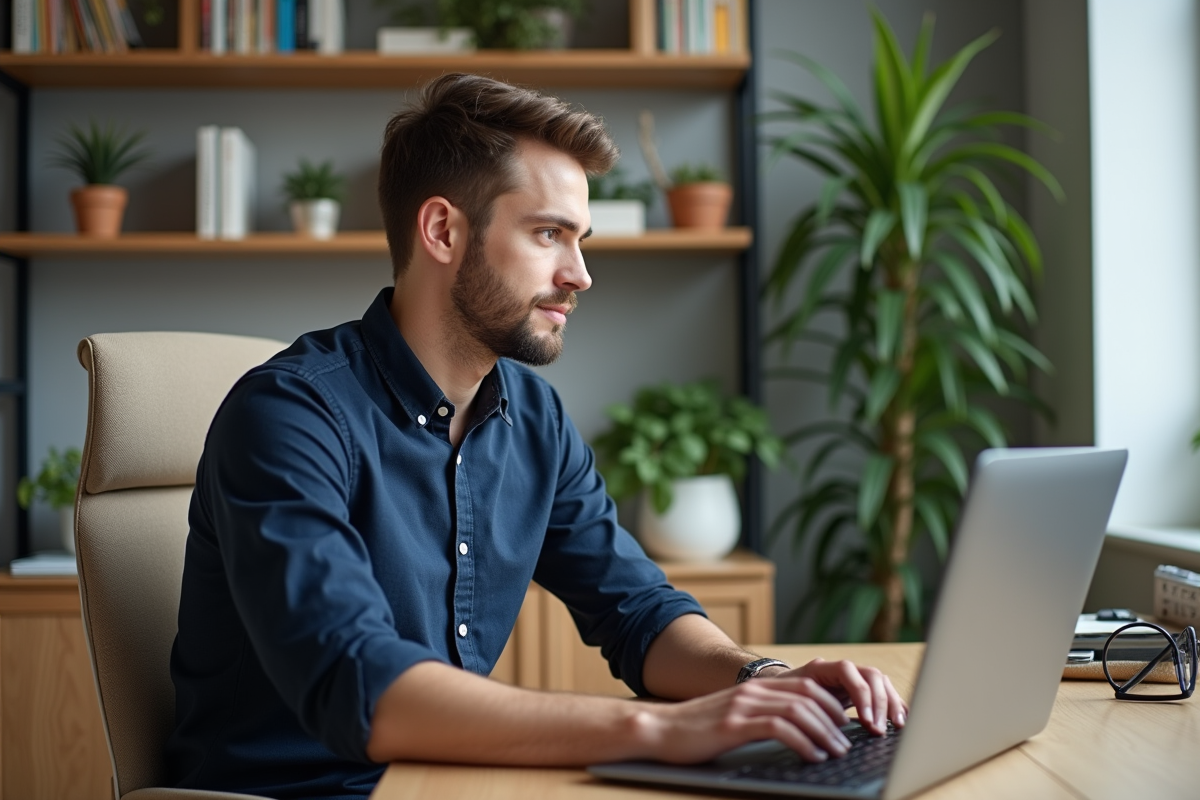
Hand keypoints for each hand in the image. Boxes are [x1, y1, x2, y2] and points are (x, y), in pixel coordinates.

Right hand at [637, 676, 856, 763]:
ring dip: (824, 733)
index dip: (830, 703)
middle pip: (807, 696)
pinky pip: (779, 729)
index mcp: (753, 688)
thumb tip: (793, 731)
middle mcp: (751, 692)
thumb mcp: (733, 717)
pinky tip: (812, 756)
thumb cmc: (696, 730)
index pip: (804, 686)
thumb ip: (759, 716)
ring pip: (798, 711)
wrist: (659, 730)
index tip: (845, 724)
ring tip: (837, 752)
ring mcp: (743, 706)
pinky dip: (803, 742)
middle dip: (834, 719)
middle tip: (847, 742)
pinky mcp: (734, 725)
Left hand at [777, 658, 907, 735]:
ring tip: (896, 726)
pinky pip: (883, 692)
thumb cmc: (784, 698)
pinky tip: (899, 720)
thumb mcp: (790, 701)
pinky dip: (893, 705)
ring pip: (881, 682)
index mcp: (822, 668)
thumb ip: (805, 708)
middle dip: (879, 704)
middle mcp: (842, 670)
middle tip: (879, 730)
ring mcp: (854, 678)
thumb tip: (824, 730)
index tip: (866, 720)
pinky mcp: (862, 690)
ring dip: (890, 704)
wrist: (782, 692)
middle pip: (871, 675)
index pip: (848, 671)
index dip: (860, 694)